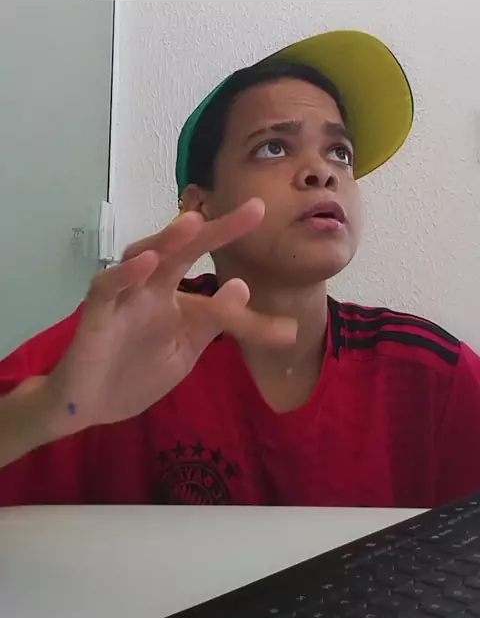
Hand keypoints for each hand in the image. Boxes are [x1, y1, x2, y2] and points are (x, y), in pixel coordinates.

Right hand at [42, 199, 296, 437]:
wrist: (92, 406)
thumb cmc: (137, 369)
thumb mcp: (188, 346)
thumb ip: (216, 320)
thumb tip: (245, 285)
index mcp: (173, 291)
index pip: (208, 265)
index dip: (235, 246)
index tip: (264, 217)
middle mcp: (149, 285)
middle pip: (182, 249)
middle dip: (215, 230)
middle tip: (254, 211)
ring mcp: (123, 297)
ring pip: (141, 256)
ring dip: (166, 239)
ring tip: (194, 223)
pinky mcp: (96, 315)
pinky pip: (107, 287)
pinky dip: (124, 274)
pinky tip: (146, 262)